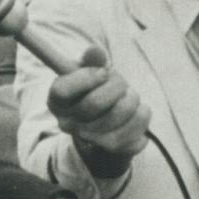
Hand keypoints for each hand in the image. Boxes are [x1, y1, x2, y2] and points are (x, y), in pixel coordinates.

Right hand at [47, 45, 148, 172]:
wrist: (102, 125)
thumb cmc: (94, 92)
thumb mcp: (88, 73)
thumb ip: (91, 61)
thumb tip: (94, 51)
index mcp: (56, 102)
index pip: (62, 90)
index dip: (85, 77)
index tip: (103, 71)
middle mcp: (68, 123)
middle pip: (93, 103)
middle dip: (116, 86)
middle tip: (121, 82)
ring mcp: (90, 138)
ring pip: (118, 116)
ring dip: (132, 100)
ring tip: (130, 96)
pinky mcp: (114, 148)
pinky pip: (136, 130)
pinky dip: (142, 117)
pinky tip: (137, 112)